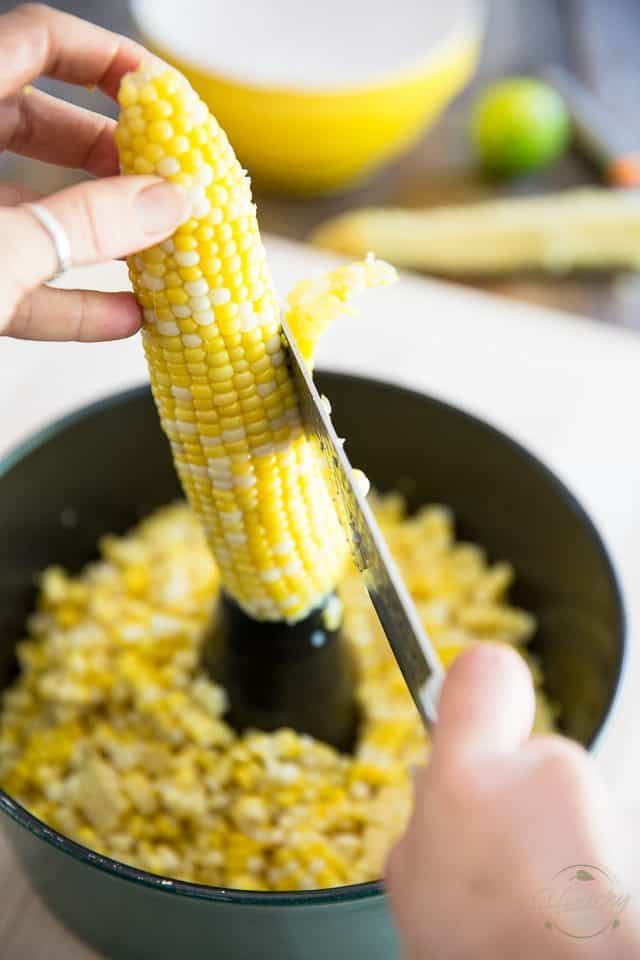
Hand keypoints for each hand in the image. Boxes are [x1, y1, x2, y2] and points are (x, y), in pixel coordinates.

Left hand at [0, 3, 186, 340]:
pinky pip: (18, 279)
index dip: (108, 61)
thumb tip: (170, 204)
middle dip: (114, 160)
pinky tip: (123, 318)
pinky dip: (70, 300)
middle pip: (39, 125)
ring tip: (160, 257)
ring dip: (101, 238)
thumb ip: (84, 225)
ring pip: (33, 211)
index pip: (38, 41)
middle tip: (166, 189)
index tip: (165, 101)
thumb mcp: (1, 247)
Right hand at [386, 644, 638, 958]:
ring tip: (547, 913)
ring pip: (580, 810)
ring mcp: (611, 810)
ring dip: (566, 847)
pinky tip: (579, 922)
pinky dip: (600, 876)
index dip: (478, 691)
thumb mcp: (412, 885)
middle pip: (540, 759)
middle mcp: (552, 775)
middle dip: (525, 802)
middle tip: (507, 868)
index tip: (475, 709)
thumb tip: (440, 790)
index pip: (486, 673)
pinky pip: (614, 843)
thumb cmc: (487, 955)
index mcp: (473, 778)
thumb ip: (427, 814)